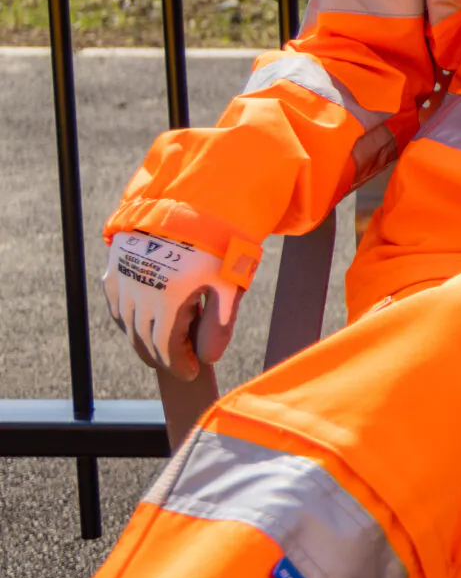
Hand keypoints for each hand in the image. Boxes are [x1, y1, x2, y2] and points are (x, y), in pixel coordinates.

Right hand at [101, 231, 242, 380]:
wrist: (193, 204)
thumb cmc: (217, 246)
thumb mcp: (229, 284)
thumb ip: (219, 324)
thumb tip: (207, 358)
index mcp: (168, 297)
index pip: (165, 348)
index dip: (178, 365)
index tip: (191, 373)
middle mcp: (139, 290)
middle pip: (144, 340)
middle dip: (162, 357)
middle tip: (180, 363)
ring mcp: (123, 278)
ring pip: (127, 325)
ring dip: (144, 340)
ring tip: (165, 346)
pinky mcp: (115, 267)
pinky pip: (117, 305)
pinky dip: (129, 320)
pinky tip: (145, 324)